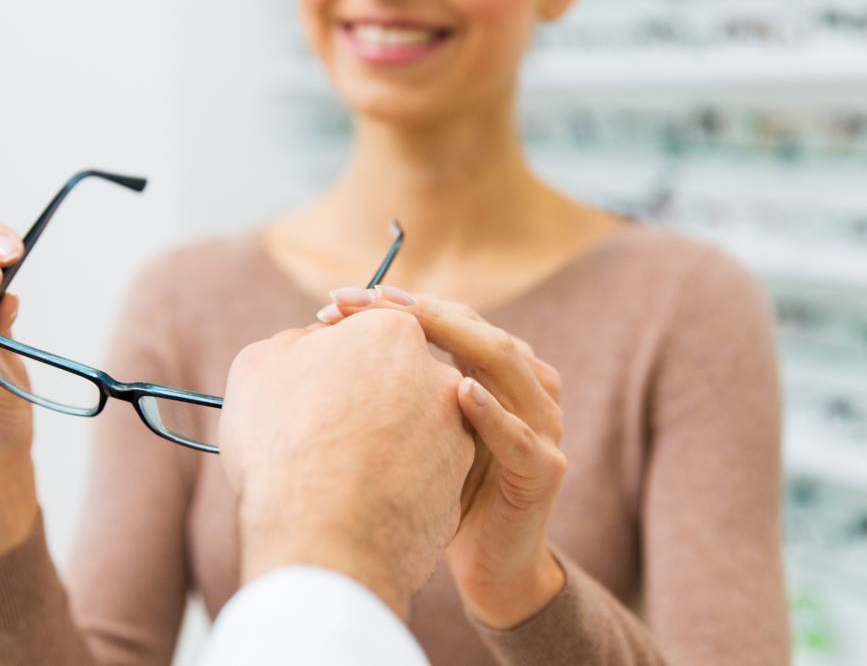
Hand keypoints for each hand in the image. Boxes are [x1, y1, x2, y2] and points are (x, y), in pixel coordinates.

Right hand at [219, 309, 475, 620]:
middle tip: (318, 427)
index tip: (306, 380)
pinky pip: (419, 471)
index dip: (330, 355)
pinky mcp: (458, 483)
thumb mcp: (259, 368)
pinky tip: (357, 499)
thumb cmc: (283, 444)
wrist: (324, 540)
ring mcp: (456, 431)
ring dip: (378, 440)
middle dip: (360, 396)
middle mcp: (438, 375)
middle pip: (392, 376)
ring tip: (334, 471)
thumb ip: (293, 344)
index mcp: (393, 333)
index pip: (362, 330)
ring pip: (408, 425)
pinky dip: (393, 480)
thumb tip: (309, 348)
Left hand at [321, 286, 567, 628]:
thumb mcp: (418, 426)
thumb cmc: (445, 489)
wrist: (489, 566)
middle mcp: (527, 384)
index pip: (450, 316)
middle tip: (351, 302)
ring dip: (449, 337)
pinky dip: (491, 412)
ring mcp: (542, 424)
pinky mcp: (544, 469)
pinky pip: (518, 434)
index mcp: (498, 368)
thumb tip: (322, 345)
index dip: (396, 303)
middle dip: (411, 310)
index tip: (335, 300)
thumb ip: (398, 385)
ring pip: (502, 361)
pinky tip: (461, 392)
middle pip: (473, 327)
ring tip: (400, 323)